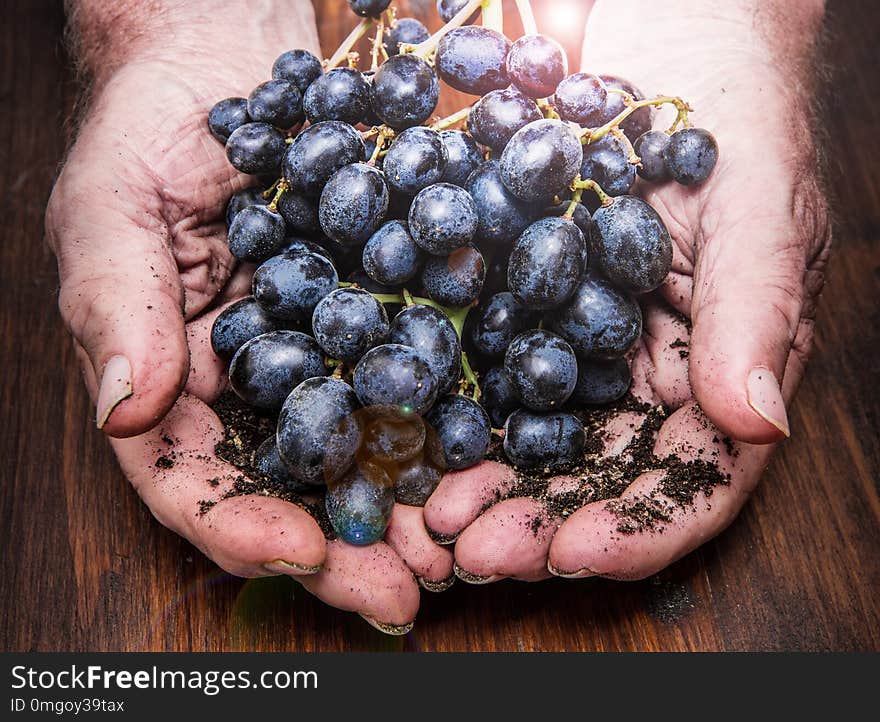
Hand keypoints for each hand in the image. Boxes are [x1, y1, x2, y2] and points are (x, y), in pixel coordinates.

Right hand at [47, 0, 448, 632]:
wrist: (228, 64)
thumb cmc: (148, 133)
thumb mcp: (111, 210)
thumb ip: (116, 307)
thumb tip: (124, 410)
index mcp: (173, 382)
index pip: (195, 480)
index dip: (242, 526)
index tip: (300, 553)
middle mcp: (251, 387)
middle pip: (290, 488)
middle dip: (343, 547)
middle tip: (402, 590)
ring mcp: (320, 356)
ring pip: (362, 450)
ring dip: (405, 506)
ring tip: (455, 547)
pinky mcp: (377, 316)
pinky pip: (410, 374)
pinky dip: (443, 422)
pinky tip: (482, 453)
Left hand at [425, 0, 831, 581]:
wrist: (654, 8)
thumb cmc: (728, 90)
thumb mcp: (753, 192)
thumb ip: (754, 309)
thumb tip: (760, 423)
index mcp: (718, 355)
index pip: (688, 472)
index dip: (636, 526)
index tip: (572, 553)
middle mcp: (642, 362)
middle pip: (594, 471)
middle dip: (537, 520)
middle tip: (471, 548)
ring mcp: (572, 333)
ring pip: (530, 436)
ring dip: (483, 485)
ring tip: (431, 517)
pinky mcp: (512, 296)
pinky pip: (478, 366)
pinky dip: (445, 412)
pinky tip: (405, 439)